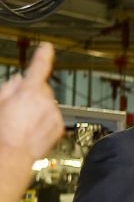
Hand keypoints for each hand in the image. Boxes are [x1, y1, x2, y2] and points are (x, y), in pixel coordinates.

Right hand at [0, 43, 62, 162]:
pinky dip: (44, 120)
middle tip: (18, 108)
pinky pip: (52, 117)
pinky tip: (32, 129)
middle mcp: (45, 100)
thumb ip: (10, 87)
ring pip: (48, 104)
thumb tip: (19, 80)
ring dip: (38, 108)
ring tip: (24, 122)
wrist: (12, 154)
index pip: (39, 67)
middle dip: (32, 93)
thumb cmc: (2, 129)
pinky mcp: (59, 126)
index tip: (47, 47)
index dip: (44, 55)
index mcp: (29, 91)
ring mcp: (54, 114)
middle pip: (42, 88)